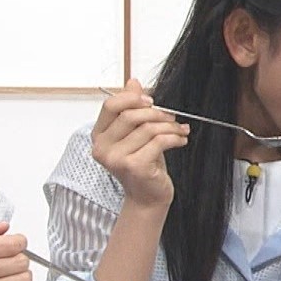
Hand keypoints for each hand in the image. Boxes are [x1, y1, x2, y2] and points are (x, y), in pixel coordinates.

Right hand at [90, 78, 188, 209]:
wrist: (148, 198)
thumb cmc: (143, 165)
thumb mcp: (137, 134)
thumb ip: (132, 108)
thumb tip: (133, 82)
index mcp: (99, 136)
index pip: (110, 106)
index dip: (132, 98)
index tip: (151, 101)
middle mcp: (103, 148)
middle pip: (130, 115)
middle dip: (157, 113)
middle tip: (172, 117)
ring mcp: (116, 158)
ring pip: (147, 128)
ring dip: (170, 126)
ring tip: (180, 130)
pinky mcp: (133, 166)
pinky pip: (158, 141)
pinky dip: (174, 138)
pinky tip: (181, 140)